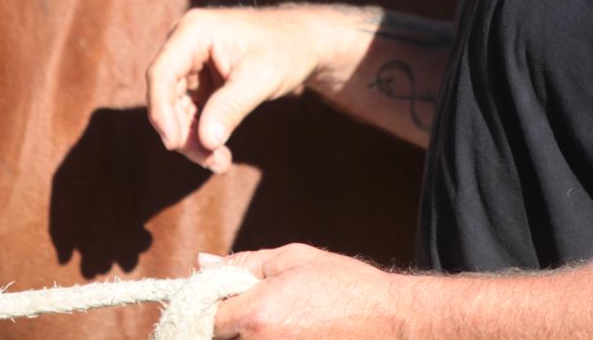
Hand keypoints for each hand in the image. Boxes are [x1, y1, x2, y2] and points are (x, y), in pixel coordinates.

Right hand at [145, 6, 330, 172]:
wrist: (305, 43)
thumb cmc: (286, 49)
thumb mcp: (261, 78)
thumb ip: (230, 107)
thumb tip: (206, 141)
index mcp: (194, 31)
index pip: (162, 73)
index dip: (161, 110)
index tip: (174, 144)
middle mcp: (185, 45)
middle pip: (166, 96)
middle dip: (184, 133)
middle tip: (212, 161)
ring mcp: (190, 64)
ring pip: (175, 110)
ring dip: (193, 140)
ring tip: (221, 163)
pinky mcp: (199, 82)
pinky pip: (190, 114)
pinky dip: (202, 135)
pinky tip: (220, 155)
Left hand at [208, 244, 406, 338]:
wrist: (392, 321)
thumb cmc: (344, 285)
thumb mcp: (291, 259)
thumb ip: (242, 263)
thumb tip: (201, 262)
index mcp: (256, 314)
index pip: (202, 319)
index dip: (205, 307)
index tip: (217, 298)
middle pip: (217, 339)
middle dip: (226, 324)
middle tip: (251, 309)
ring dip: (246, 335)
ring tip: (281, 318)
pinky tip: (292, 331)